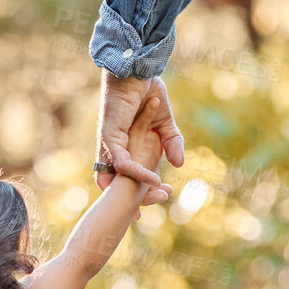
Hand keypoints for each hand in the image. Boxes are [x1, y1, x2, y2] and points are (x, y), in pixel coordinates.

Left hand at [96, 72, 183, 204]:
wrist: (137, 67)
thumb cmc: (147, 91)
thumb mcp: (165, 123)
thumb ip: (172, 143)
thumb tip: (180, 165)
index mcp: (121, 147)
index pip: (122, 179)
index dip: (131, 196)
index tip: (145, 210)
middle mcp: (111, 149)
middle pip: (113, 185)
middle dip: (125, 204)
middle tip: (137, 221)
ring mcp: (109, 143)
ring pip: (116, 178)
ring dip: (133, 192)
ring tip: (152, 202)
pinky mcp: (110, 135)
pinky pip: (123, 162)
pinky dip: (138, 173)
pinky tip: (154, 180)